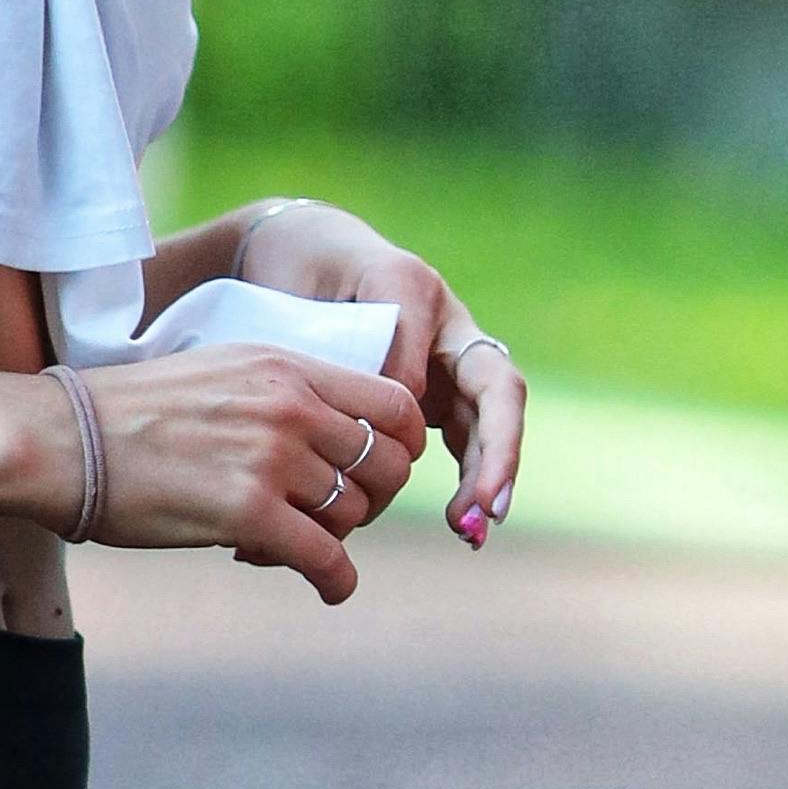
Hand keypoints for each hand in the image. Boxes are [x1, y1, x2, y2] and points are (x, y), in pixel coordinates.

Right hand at [66, 347, 404, 605]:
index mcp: (286, 366)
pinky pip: (326, 557)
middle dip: (375, 500)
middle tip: (341, 518)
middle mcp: (290, 406)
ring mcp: (272, 459)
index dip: (403, 446)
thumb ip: (276, 393)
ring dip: (336, 539)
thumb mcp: (216, 371)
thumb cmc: (125, 413)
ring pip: (353, 514)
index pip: (395, 404)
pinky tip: (328, 589)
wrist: (62, 440)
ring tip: (298, 546)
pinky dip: (336, 580)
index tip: (379, 471)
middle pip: (386, 464)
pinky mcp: (248, 513)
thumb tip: (320, 435)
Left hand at [227, 200, 526, 544]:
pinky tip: (464, 526)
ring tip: (471, 530)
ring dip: (486, 476)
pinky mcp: (443, 392)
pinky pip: (468, 438)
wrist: (300, 257)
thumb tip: (376, 421)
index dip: (406, 405)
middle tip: (483, 509)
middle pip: (494, 388)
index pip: (421, 354)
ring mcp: (450, 359)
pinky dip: (468, 481)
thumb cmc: (292, 273)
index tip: (382, 446)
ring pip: (489, 420)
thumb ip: (331, 348)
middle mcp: (446, 321)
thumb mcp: (295, 297)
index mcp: (407, 284)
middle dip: (495, 451)